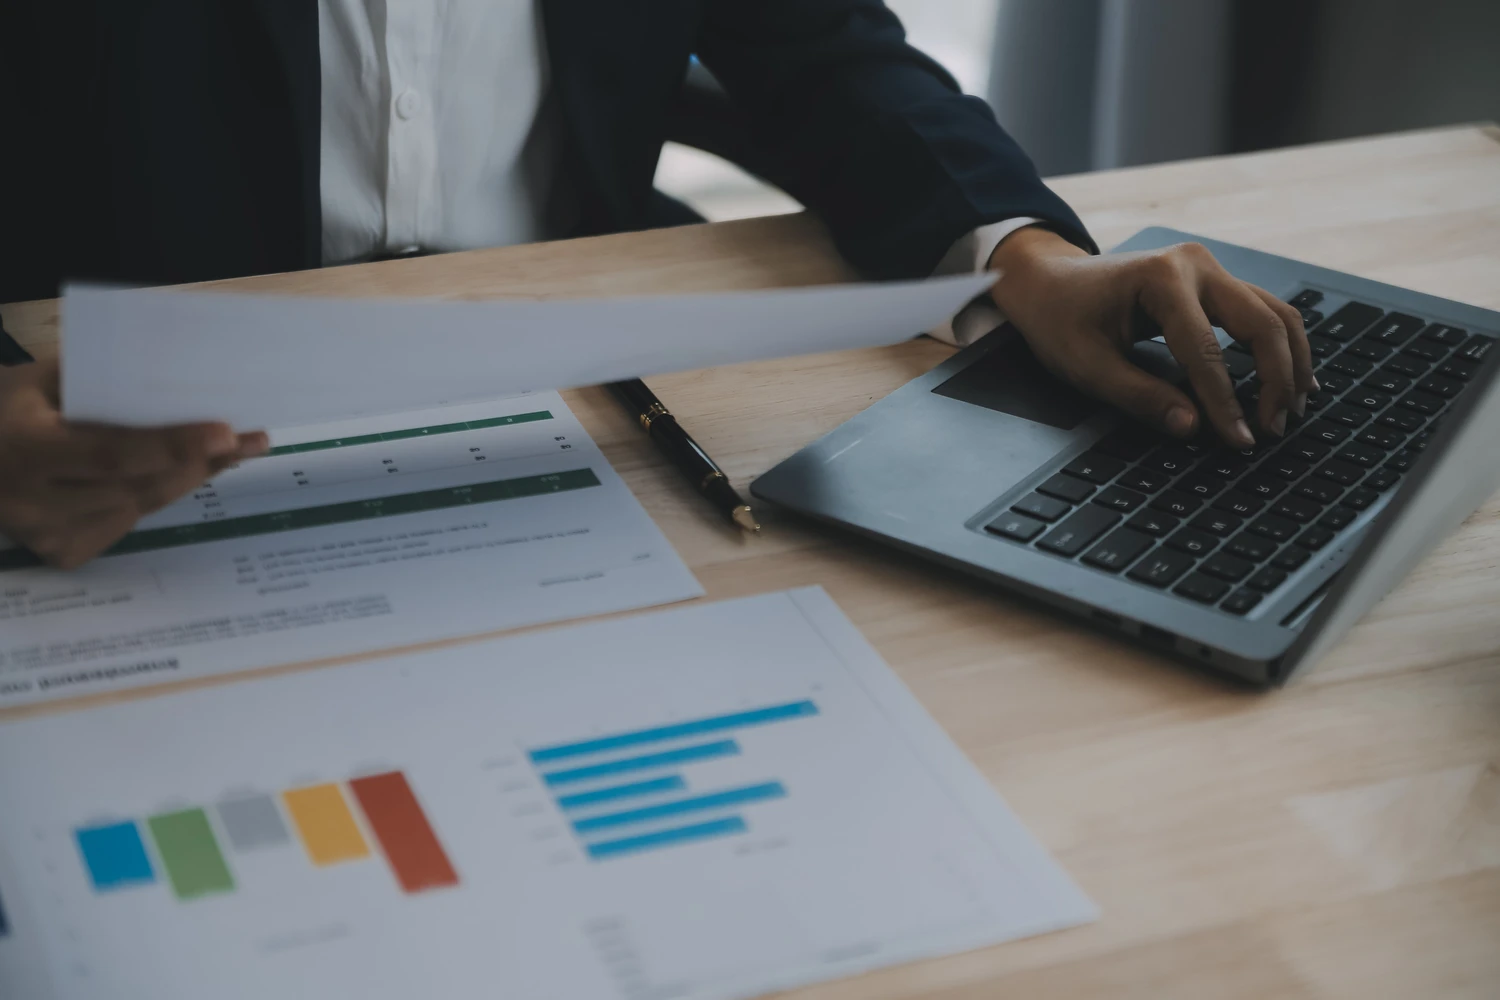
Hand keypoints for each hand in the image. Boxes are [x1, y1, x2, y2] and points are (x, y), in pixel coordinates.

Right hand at [0, 356, 267, 568]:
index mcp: (24, 450)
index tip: (225, 433)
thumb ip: (97, 383)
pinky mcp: (61, 553)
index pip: (111, 454)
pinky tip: (180, 473)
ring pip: (140, 507)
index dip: (172, 446)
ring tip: (231, 452)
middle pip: (137, 486)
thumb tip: (176, 384)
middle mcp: (32, 502)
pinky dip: (155, 497)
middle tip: (252, 441)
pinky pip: (127, 523)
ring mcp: (46, 535)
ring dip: (188, 479)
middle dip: (201, 463)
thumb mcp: (37, 382)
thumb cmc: (4, 410)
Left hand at [987, 228, 1315, 447]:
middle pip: (1262, 323)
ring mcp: (1210, 269)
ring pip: (1275, 314)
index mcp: (1161, 279)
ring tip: (1289, 411)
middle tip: (1273, 429)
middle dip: (1276, 380)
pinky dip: (1281, 347)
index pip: (1206, 350)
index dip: (1226, 402)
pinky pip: (1264, 313)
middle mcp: (1195, 266)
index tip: (1241, 441)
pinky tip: (1292, 381)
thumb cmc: (1060, 319)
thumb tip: (1193, 427)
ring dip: (1290, 363)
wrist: (1048, 281)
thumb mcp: (1087, 366)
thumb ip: (1140, 397)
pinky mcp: (1215, 282)